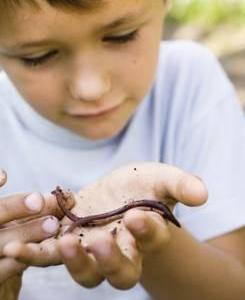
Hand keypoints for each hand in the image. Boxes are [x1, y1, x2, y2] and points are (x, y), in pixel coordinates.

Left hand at [4, 163, 207, 289]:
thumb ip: (180, 184)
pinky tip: (14, 246)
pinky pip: (49, 254)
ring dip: (67, 262)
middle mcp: (121, 251)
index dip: (146, 231)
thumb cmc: (143, 188)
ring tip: (56, 245)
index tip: (137, 215)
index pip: (151, 238)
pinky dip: (33, 253)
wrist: (119, 196)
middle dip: (109, 261)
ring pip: (82, 271)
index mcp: (147, 235)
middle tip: (99, 242)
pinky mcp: (66, 241)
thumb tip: (203, 192)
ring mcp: (92, 249)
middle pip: (118, 272)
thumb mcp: (161, 179)